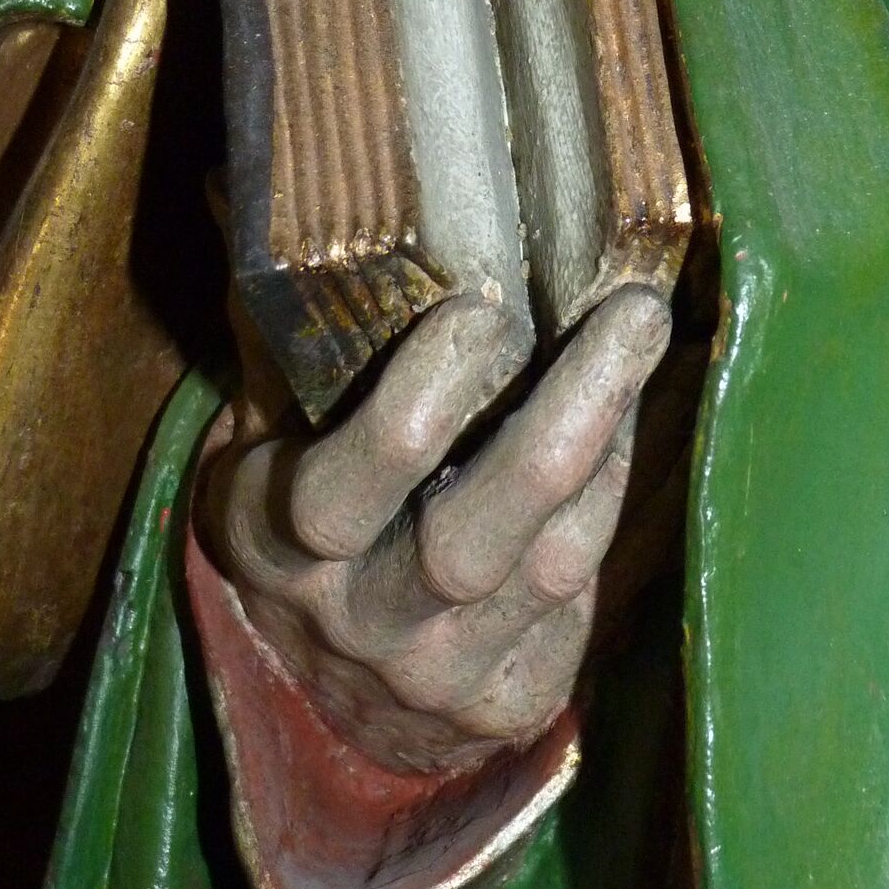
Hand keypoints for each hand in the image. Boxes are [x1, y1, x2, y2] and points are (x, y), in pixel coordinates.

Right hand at [196, 287, 685, 771]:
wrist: (335, 693)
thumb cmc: (303, 520)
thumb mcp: (262, 440)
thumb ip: (273, 333)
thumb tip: (247, 186)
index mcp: (278, 547)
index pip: (344, 490)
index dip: (417, 401)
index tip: (485, 307)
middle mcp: (361, 622)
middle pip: (470, 539)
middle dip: (564, 418)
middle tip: (630, 310)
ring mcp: (440, 672)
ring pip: (549, 565)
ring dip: (610, 444)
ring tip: (642, 339)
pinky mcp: (511, 701)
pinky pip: (582, 595)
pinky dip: (613, 499)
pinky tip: (631, 419)